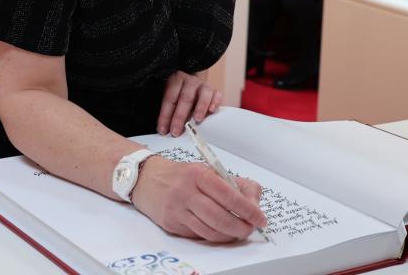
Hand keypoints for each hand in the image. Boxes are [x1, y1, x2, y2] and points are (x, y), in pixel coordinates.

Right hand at [131, 157, 266, 242]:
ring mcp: (176, 210)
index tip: (260, 218)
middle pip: (220, 218)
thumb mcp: (208, 170)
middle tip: (250, 229)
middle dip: (241, 227)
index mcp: (198, 174)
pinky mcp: (171, 224)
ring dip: (229, 235)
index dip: (249, 210)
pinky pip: (198, 235)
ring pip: (210, 231)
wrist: (146, 179)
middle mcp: (186, 192)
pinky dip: (213, 236)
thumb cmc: (181, 175)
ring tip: (238, 232)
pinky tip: (220, 232)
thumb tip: (254, 203)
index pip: (230, 196)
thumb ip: (235, 184)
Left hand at [157, 71, 221, 136]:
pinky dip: (215, 102)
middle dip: (179, 116)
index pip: (170, 99)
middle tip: (176, 131)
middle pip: (185, 98)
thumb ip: (170, 112)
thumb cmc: (180, 95)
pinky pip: (216, 95)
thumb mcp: (172, 99)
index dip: (165, 115)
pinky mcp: (214, 91)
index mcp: (176, 81)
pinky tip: (212, 110)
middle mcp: (190, 82)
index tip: (163, 130)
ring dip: (200, 107)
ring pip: (203, 94)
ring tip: (197, 120)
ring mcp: (203, 86)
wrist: (193, 85)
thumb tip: (164, 130)